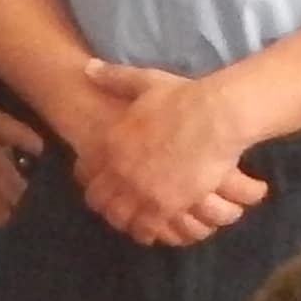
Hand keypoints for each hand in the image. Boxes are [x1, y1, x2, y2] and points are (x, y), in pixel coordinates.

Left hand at [73, 60, 269, 248]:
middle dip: (106, 204)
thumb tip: (87, 68)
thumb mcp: (144, 82)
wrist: (216, 116)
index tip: (96, 180)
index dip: (89, 178)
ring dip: (125, 220)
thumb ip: (114, 79)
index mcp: (109, 144)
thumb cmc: (182, 97)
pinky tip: (152, 231)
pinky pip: (148, 228)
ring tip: (133, 221)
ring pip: (122, 218)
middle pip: (100, 201)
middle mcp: (119, 171)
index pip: (85, 172)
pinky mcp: (168, 206)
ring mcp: (142, 191)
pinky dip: (148, 231)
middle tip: (115, 204)